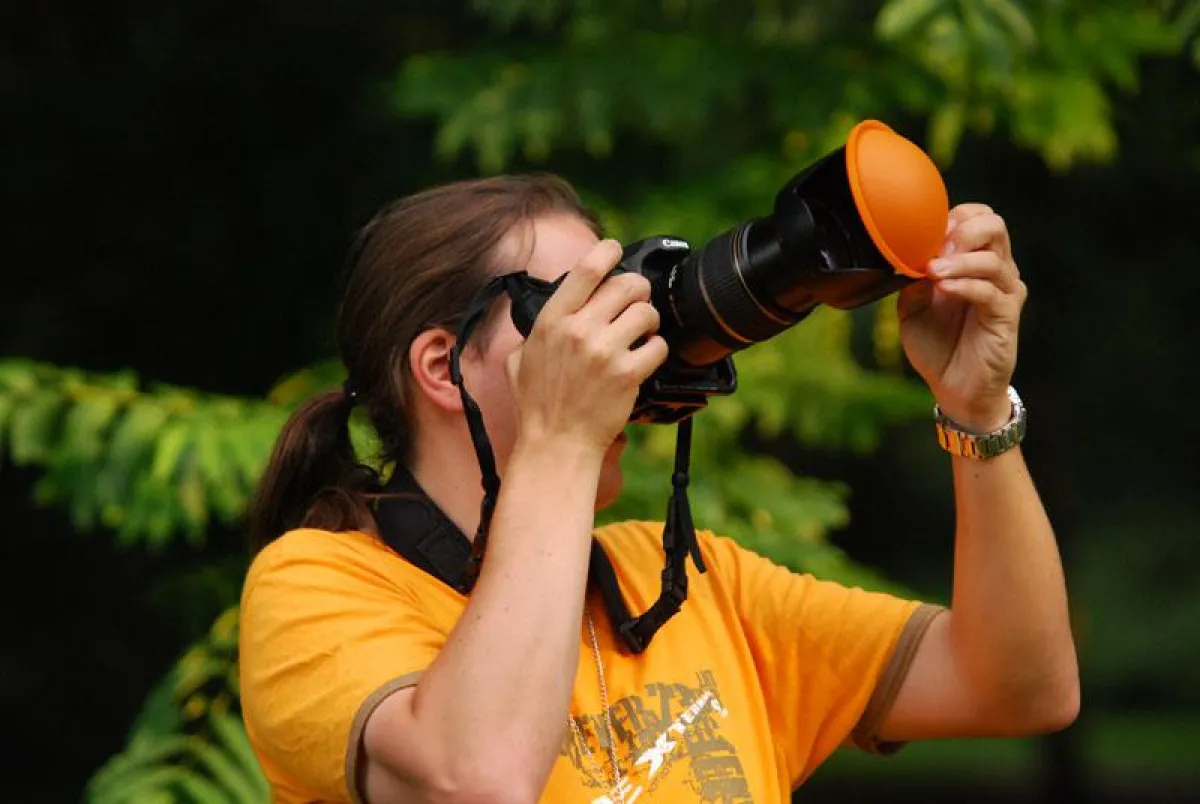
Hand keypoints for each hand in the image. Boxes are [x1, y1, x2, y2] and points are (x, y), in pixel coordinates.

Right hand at [508, 239, 668, 453]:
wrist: (556, 443)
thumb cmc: (537, 405)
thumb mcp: (518, 359)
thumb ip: (534, 331)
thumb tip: (545, 313)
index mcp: (552, 321)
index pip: (587, 268)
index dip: (607, 251)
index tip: (615, 250)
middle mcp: (578, 331)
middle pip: (627, 284)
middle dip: (637, 289)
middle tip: (636, 301)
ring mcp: (604, 352)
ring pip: (646, 312)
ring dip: (649, 320)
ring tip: (642, 332)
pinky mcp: (627, 374)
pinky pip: (657, 346)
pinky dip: (656, 349)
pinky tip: (645, 357)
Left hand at [897, 204, 1027, 431]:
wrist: (954, 388)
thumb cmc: (937, 345)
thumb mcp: (912, 309)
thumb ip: (912, 282)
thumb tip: (908, 260)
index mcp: (974, 261)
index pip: (976, 217)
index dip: (952, 218)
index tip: (924, 234)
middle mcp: (996, 270)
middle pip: (994, 225)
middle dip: (961, 230)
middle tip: (935, 248)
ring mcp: (1005, 292)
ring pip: (992, 257)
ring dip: (958, 260)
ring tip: (932, 270)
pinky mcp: (1007, 315)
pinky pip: (990, 291)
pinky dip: (965, 284)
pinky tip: (943, 288)